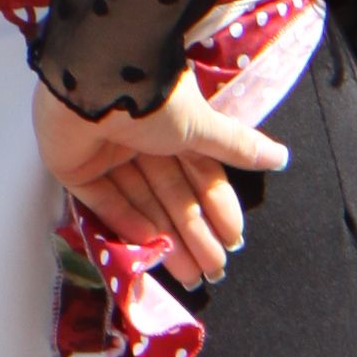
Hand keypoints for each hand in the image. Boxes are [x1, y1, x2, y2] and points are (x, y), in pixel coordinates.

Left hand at [33, 67, 287, 286]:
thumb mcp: (202, 126)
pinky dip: (127, 223)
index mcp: (172, 124)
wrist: (95, 82)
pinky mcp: (74, 166)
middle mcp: (141, 138)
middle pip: (172, 194)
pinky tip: (152, 248)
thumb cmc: (154, 98)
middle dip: (194, 232)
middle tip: (213, 270)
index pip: (200, 172)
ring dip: (167, 237)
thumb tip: (282, 157)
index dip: (217, 206)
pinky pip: (104, 200)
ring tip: (190, 274)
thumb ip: (236, 146)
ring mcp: (106, 153)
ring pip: (142, 202)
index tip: (233, 239)